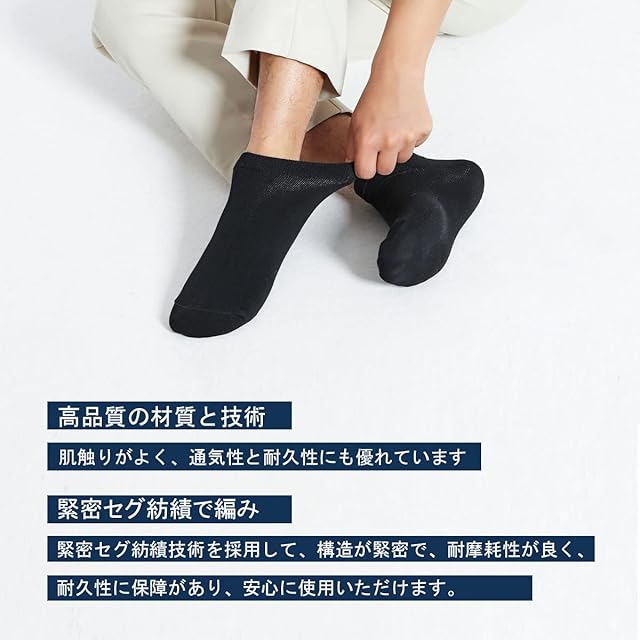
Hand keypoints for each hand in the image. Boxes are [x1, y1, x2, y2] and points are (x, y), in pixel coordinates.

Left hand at [346, 64, 431, 178]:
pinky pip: (415, 146)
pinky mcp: (424, 132)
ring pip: (402, 159)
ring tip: (393, 130)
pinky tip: (404, 124)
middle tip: (380, 144)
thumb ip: (352, 146)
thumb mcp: (356, 121)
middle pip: (385, 171)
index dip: (365, 168)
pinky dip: (410, 139)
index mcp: (369, 139)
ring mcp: (409, 137)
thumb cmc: (376, 96)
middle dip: (381, 161)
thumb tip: (353, 163)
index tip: (366, 162)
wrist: (398, 75)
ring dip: (397, 150)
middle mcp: (390, 141)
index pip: (366, 174)